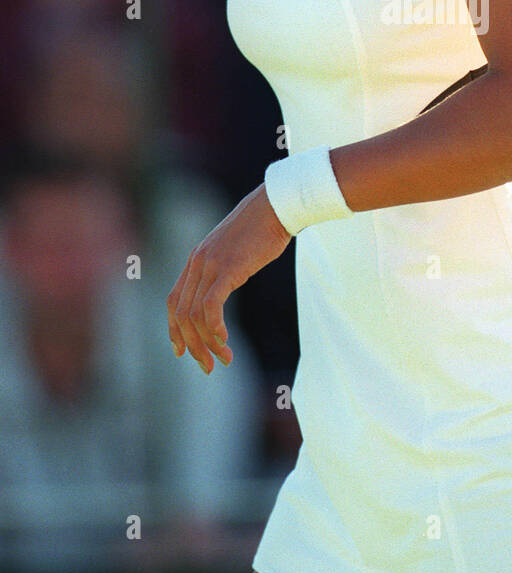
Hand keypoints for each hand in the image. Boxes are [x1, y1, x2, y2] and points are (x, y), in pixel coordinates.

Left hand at [167, 183, 290, 372]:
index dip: (174, 330)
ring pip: (195, 315)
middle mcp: (197, 262)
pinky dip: (214, 327)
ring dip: (208, 343)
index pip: (173, 301)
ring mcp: (210, 264)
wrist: (276, 206)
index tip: (182, 352)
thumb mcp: (235, 249)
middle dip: (193, 345)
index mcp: (196, 259)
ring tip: (225, 359)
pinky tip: (225, 340)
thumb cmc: (262, 227)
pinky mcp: (227, 268)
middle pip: (181, 314)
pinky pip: (211, 305)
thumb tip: (228, 280)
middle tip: (208, 367)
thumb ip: (224, 266)